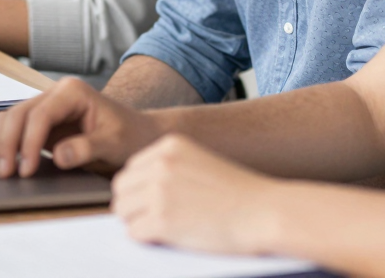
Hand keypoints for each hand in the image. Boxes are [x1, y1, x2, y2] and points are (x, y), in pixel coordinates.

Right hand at [0, 76, 163, 178]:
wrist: (138, 135)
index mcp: (73, 91)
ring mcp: (48, 107)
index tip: (26, 169)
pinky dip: (4, 144)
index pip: (41, 114)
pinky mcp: (43, 124)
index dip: (29, 142)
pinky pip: (15, 129)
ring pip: (11, 119)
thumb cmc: (130, 135)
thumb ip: (88, 148)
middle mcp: (56, 94)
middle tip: (4, 174)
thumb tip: (60, 155)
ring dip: (1, 144)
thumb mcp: (114, 143)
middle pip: (19, 114)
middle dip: (8, 143)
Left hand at [112, 134, 284, 255]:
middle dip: (132, 207)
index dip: (139, 190)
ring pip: (122, 211)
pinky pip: (134, 233)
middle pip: (121, 189)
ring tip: (163, 228)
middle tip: (152, 219)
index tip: (153, 203)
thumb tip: (138, 188)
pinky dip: (148, 239)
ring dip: (137, 223)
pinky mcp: (162, 219)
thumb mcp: (199, 162)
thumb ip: (170, 168)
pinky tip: (170, 237)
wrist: (263, 211)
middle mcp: (161, 163)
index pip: (131, 169)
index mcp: (169, 145)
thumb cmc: (238, 193)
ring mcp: (159, 190)